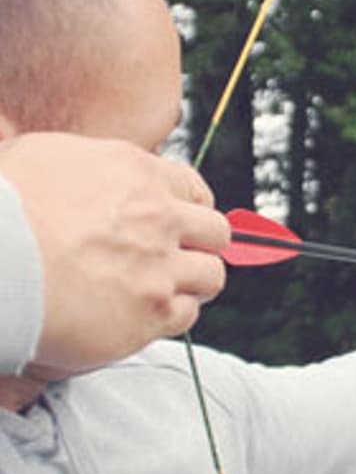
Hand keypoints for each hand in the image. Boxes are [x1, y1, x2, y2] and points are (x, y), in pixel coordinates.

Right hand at [0, 132, 229, 376]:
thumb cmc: (1, 208)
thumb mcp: (44, 158)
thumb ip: (88, 166)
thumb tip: (90, 174)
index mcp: (136, 173)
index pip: (194, 188)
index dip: (190, 208)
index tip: (182, 222)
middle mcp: (158, 217)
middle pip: (215, 232)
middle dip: (201, 245)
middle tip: (176, 258)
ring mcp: (159, 267)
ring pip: (211, 276)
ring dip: (191, 282)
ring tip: (158, 289)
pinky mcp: (150, 313)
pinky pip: (186, 314)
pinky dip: (170, 315)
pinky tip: (142, 314)